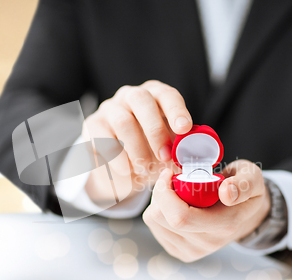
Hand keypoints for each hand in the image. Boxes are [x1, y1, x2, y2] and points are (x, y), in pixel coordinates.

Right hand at [82, 80, 192, 204]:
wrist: (120, 167)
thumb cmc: (151, 152)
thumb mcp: (169, 149)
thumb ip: (181, 148)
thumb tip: (198, 158)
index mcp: (155, 95)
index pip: (166, 94)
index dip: (176, 110)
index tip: (184, 129)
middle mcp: (130, 95)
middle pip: (141, 100)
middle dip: (155, 130)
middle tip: (165, 157)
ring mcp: (109, 108)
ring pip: (123, 121)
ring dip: (137, 149)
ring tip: (145, 169)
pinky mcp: (92, 125)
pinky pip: (103, 139)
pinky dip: (118, 159)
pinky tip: (127, 172)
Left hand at [143, 160, 270, 262]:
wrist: (244, 213)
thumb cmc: (243, 189)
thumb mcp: (252, 177)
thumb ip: (244, 184)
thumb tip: (227, 193)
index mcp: (225, 224)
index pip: (181, 217)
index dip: (166, 192)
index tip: (170, 173)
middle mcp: (208, 242)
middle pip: (162, 218)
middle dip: (159, 192)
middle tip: (171, 177)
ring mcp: (192, 250)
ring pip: (154, 221)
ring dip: (158, 200)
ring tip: (175, 190)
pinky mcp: (180, 251)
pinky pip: (154, 227)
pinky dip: (158, 210)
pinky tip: (173, 203)